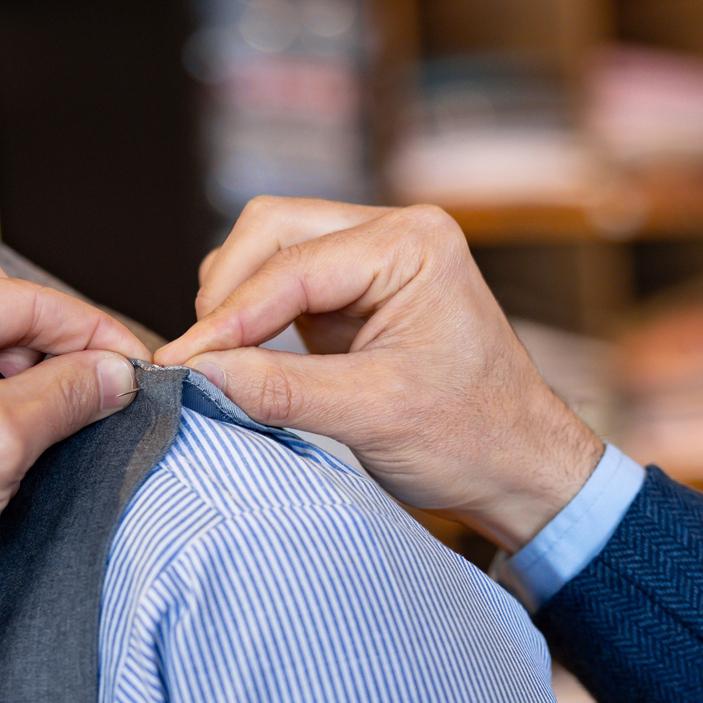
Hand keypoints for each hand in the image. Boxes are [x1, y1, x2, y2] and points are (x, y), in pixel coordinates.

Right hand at [155, 197, 602, 551]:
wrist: (521, 469)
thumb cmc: (474, 439)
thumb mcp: (374, 417)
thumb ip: (282, 389)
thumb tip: (199, 374)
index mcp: (413, 243)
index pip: (292, 265)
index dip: (228, 317)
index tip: (180, 365)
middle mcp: (393, 234)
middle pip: (270, 232)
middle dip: (227, 296)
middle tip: (194, 362)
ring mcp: (373, 260)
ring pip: (268, 253)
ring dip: (235, 304)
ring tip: (216, 365)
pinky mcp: (356, 294)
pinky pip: (282, 287)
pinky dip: (252, 320)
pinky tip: (241, 363)